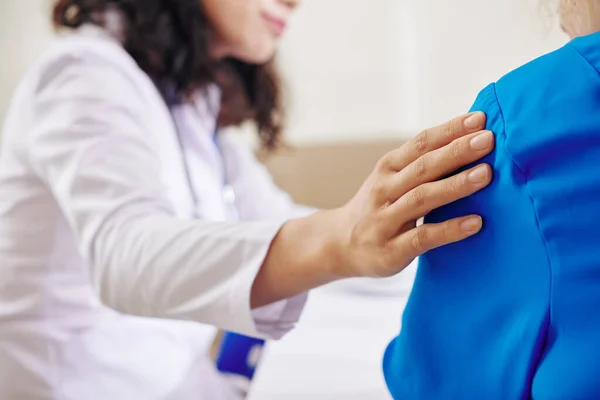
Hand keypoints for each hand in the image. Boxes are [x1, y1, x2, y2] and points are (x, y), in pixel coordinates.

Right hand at [334, 112, 493, 277]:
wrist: (339, 245)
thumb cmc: (378, 208)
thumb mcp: (390, 181)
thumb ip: (422, 166)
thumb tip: (470, 141)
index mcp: (387, 169)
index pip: (420, 144)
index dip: (449, 130)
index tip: (479, 119)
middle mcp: (383, 190)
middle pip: (422, 167)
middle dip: (457, 151)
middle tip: (488, 139)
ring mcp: (385, 221)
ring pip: (422, 198)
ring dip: (455, 185)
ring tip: (486, 174)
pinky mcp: (391, 250)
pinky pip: (422, 237)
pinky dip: (449, 229)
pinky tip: (475, 223)